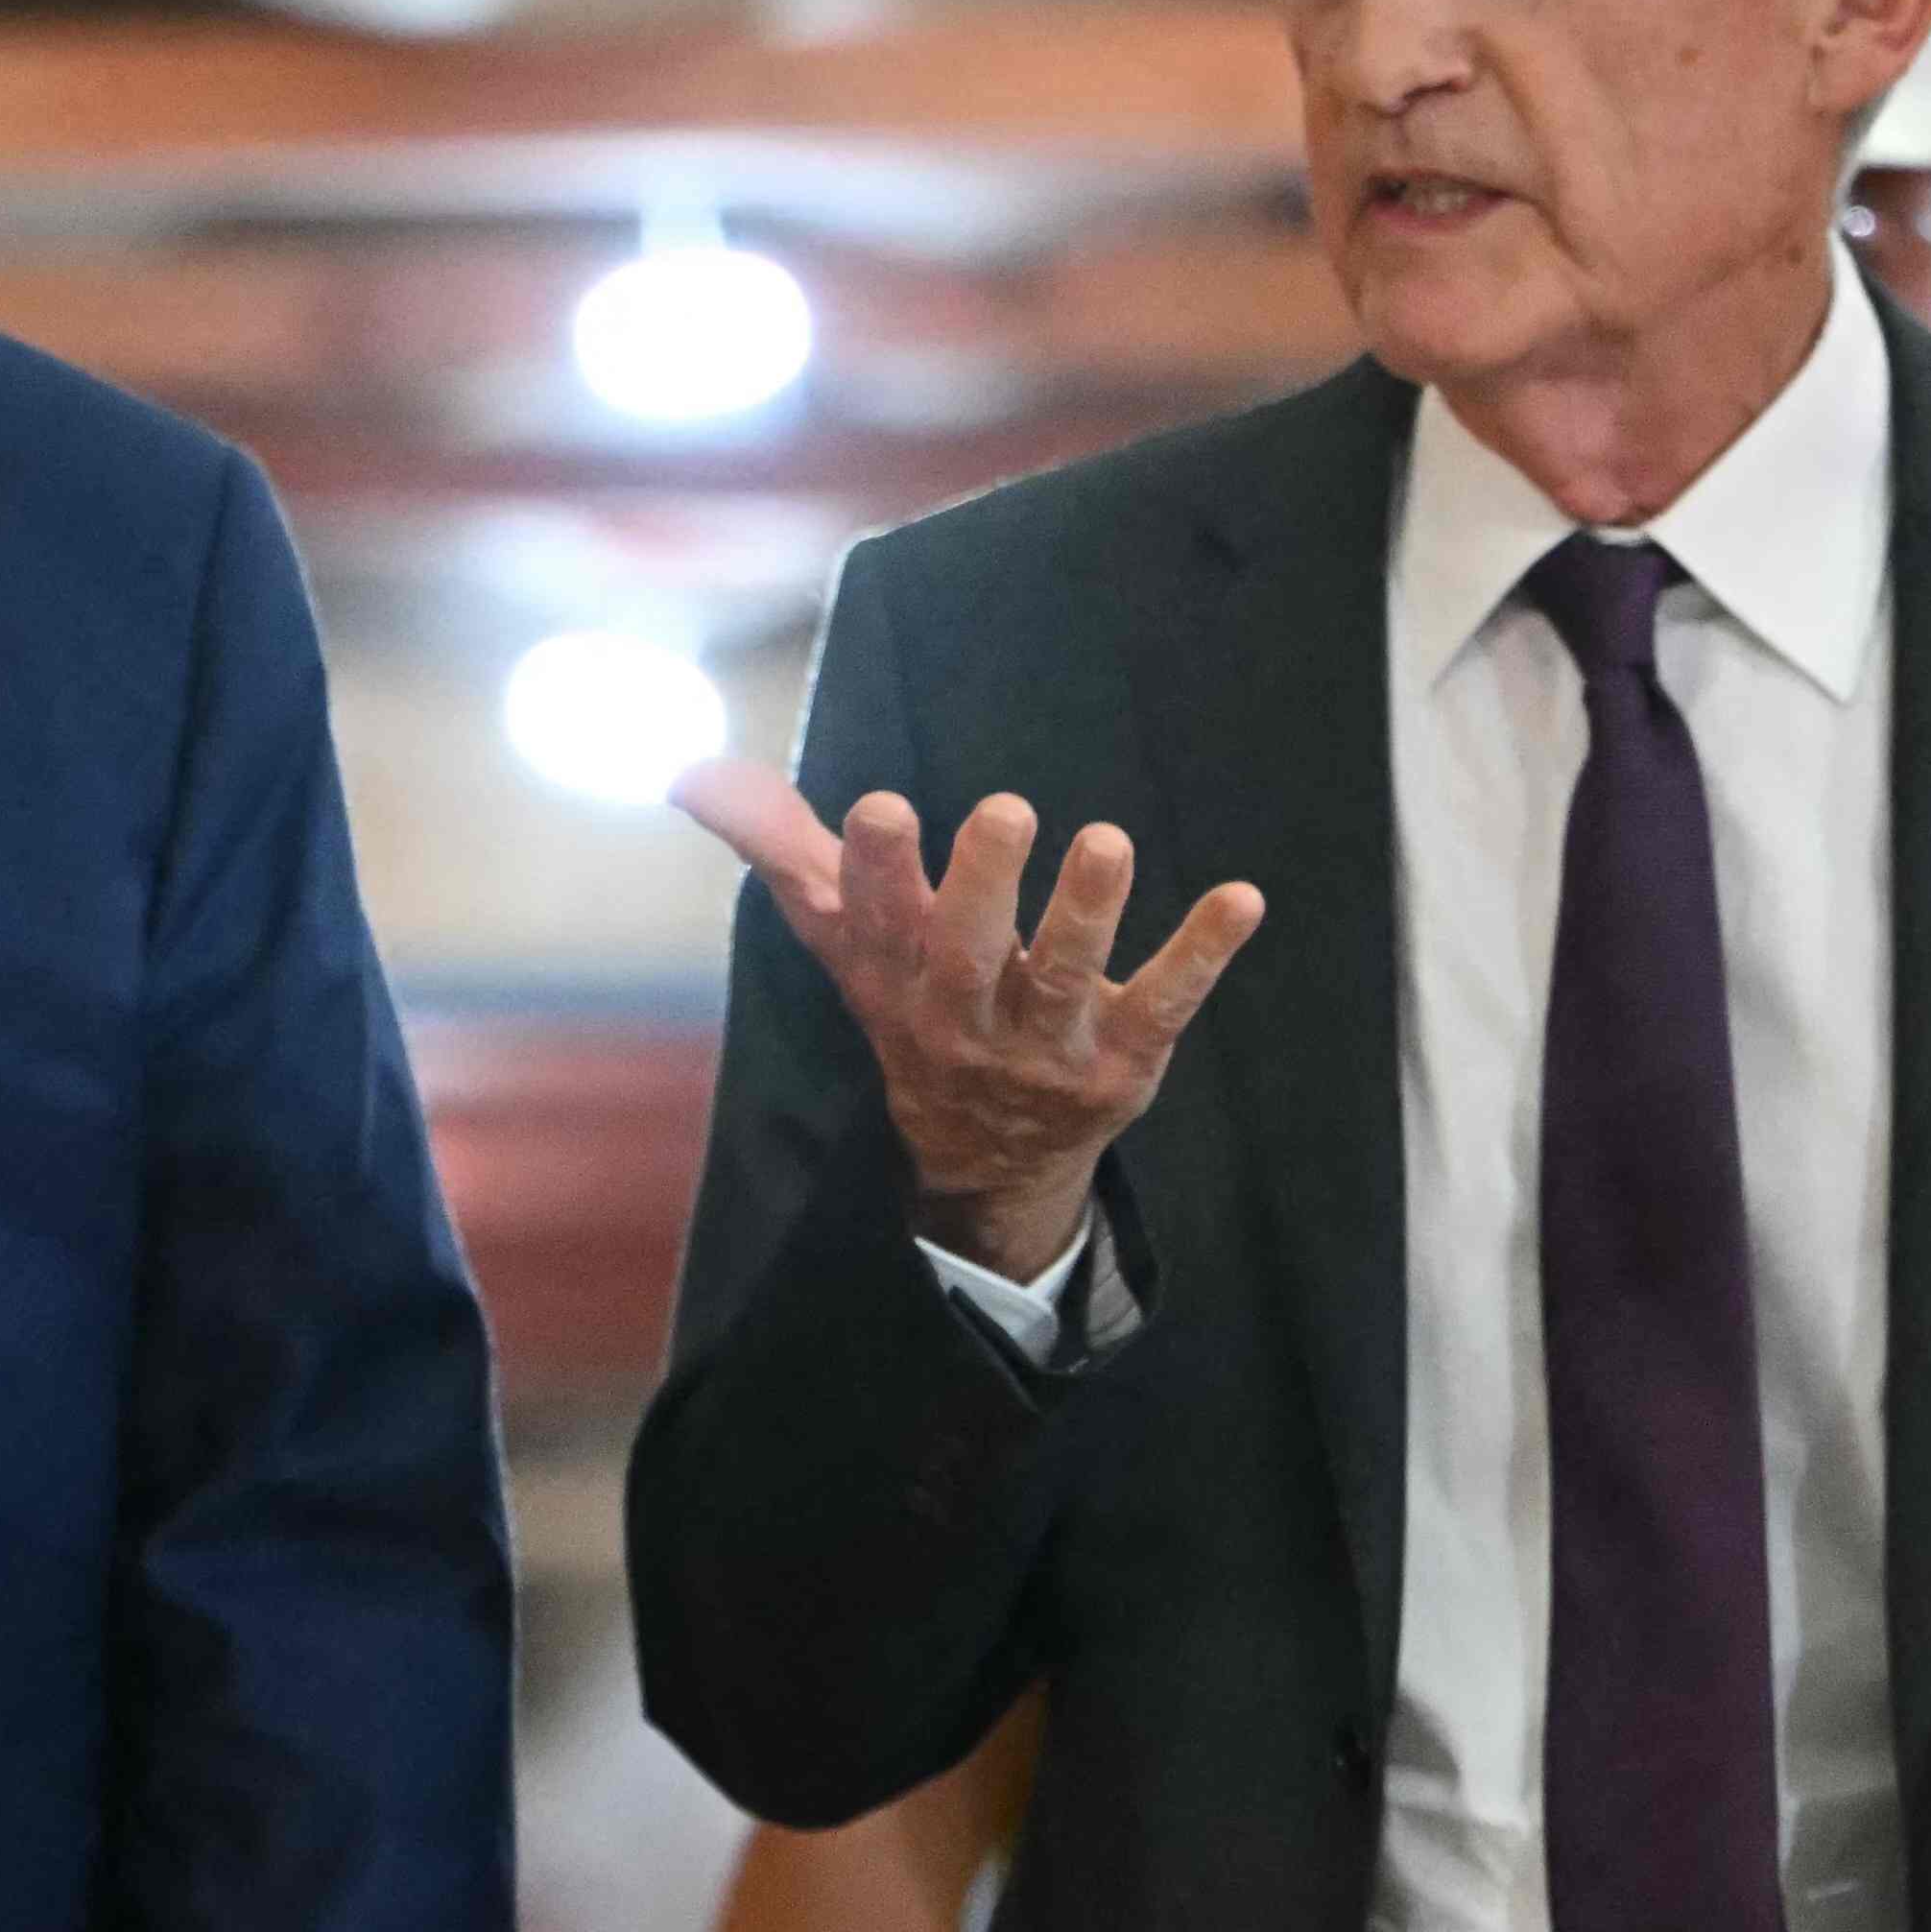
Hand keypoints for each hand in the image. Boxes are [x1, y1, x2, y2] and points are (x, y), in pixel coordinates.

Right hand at [679, 760, 1260, 1288]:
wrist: (985, 1158)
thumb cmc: (913, 1006)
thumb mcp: (843, 936)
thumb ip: (777, 844)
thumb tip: (688, 772)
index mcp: (894, 979)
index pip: (873, 924)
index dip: (877, 873)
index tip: (885, 808)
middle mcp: (963, 1017)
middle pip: (968, 957)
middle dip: (984, 886)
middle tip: (1007, 807)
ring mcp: (1044, 1047)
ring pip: (1064, 980)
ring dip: (1086, 912)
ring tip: (1107, 839)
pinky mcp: (1121, 1061)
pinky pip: (1164, 1005)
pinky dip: (1201, 954)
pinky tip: (1242, 899)